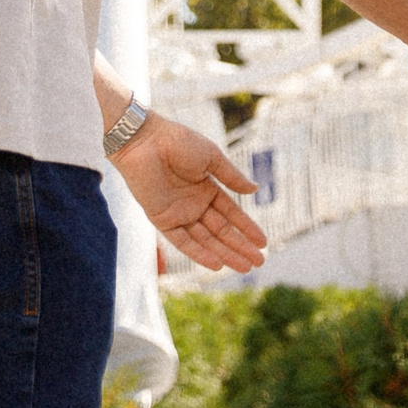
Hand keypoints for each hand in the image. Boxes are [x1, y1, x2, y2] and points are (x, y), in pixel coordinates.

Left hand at [111, 112, 268, 272]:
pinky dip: (199, 253)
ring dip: (224, 254)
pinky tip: (217, 264)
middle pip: (221, 231)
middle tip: (259, 262)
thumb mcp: (212, 157)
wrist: (145, 140)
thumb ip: (232, 177)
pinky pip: (182, 241)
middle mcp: (194, 204)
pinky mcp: (161, 219)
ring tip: (245, 267)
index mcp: (207, 188)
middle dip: (240, 246)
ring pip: (205, 240)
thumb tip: (255, 189)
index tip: (262, 242)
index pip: (231, 214)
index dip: (247, 228)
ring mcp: (178, 213)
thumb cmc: (178, 141)